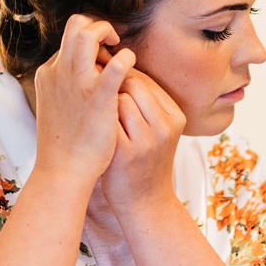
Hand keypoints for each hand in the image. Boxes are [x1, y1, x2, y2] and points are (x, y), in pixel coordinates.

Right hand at [31, 14, 136, 187]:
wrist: (63, 169)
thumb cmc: (63, 143)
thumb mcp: (55, 106)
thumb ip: (65, 86)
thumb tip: (82, 75)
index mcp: (48, 74)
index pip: (67, 42)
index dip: (85, 44)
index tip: (99, 55)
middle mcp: (59, 72)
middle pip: (74, 27)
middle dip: (94, 25)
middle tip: (110, 39)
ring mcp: (76, 82)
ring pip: (87, 34)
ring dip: (105, 31)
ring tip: (119, 46)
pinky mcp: (97, 96)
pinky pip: (116, 65)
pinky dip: (125, 58)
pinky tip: (131, 64)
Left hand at [103, 67, 184, 218]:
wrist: (144, 200)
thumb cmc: (143, 158)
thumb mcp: (156, 129)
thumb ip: (144, 102)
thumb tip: (117, 64)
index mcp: (175, 116)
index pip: (145, 79)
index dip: (120, 74)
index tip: (103, 80)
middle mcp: (166, 126)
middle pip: (133, 83)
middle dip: (110, 81)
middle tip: (93, 90)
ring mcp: (147, 140)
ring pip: (119, 97)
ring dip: (103, 99)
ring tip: (95, 110)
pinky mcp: (126, 153)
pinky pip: (106, 119)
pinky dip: (96, 117)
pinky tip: (90, 124)